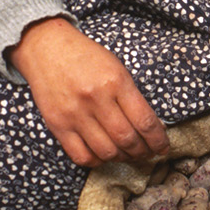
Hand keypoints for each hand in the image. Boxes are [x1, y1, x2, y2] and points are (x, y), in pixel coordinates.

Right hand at [9, 16, 169, 167]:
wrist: (46, 48)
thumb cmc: (86, 57)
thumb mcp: (116, 67)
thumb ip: (132, 96)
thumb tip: (151, 127)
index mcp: (115, 82)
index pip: (145, 121)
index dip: (158, 140)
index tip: (163, 147)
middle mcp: (95, 99)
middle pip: (127, 139)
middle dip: (143, 152)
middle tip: (147, 153)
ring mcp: (75, 114)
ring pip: (106, 152)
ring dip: (122, 158)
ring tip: (127, 154)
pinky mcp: (58, 125)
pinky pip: (81, 156)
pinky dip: (97, 161)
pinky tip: (104, 154)